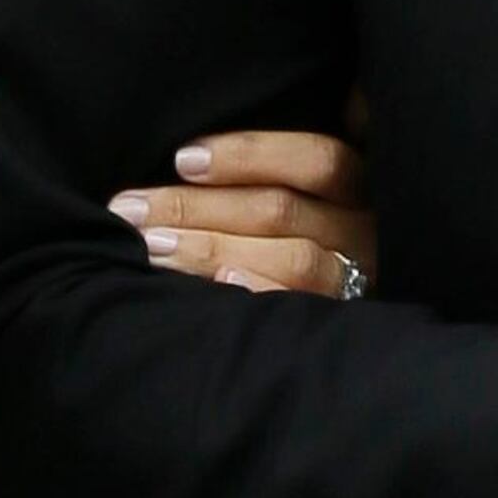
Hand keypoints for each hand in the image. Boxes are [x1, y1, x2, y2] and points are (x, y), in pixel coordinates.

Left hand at [109, 123, 375, 297]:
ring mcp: (361, 280)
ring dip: (211, 249)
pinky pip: (302, 308)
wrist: (350, 345)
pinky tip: (217, 287)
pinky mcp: (344, 321)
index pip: (317, 159)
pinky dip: (258, 292)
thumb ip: (271, 169)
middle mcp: (367, 233)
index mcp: (362, 186)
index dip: (250, 155)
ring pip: (291, 258)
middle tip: (131, 208)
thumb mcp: (305, 190)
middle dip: (196, 206)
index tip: (182, 159)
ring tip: (151, 246)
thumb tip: (193, 152)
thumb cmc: (293, 233)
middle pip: (281, 210)